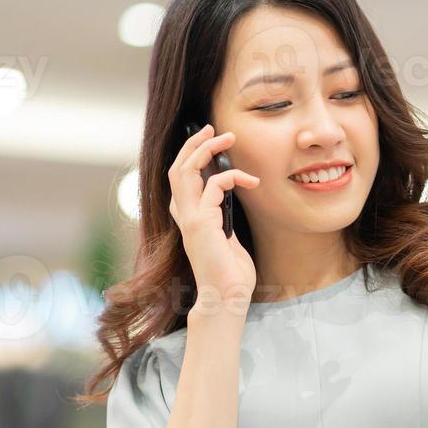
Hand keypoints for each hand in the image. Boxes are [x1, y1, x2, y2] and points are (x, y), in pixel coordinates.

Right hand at [166, 123, 260, 316]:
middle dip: (193, 144)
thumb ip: (223, 220)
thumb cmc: (230, 275)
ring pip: (186, 171)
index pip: (180, 179)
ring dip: (206, 149)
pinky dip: (232, 177)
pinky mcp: (201, 224)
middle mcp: (183, 216)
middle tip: (213, 128)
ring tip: (228, 139)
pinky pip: (213, 186)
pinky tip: (250, 181)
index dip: (190, 155)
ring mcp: (189, 219)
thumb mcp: (228, 240)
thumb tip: (230, 202)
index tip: (209, 141)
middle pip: (177, 168)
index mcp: (187, 219)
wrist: (227, 299)